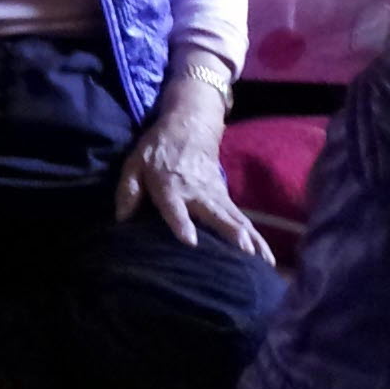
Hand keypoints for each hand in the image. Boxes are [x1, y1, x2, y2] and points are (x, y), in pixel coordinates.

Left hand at [116, 77, 274, 260]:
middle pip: (215, 213)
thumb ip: (127, 190)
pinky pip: (243, 221)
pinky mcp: (227, 199)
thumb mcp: (134, 163)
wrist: (189, 126)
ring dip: (249, 240)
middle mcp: (196, 193)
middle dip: (229, 232)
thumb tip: (122, 218)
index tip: (190, 241)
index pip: (175, 206)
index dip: (181, 222)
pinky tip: (267, 259)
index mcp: (169, 185)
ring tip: (261, 262)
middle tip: (243, 250)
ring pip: (235, 219)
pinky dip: (257, 239)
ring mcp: (215, 196)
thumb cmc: (157, 150)